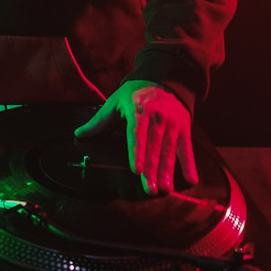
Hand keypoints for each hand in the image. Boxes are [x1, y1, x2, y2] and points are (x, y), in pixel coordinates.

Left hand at [74, 80, 197, 194]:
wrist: (166, 80)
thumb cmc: (136, 94)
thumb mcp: (116, 101)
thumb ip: (99, 120)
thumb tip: (79, 134)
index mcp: (138, 110)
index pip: (136, 134)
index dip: (136, 152)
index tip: (136, 170)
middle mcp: (157, 118)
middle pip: (154, 147)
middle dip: (152, 170)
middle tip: (149, 190)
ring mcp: (173, 124)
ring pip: (170, 151)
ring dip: (168, 172)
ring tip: (165, 190)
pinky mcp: (184, 129)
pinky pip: (187, 149)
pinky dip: (189, 165)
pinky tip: (191, 180)